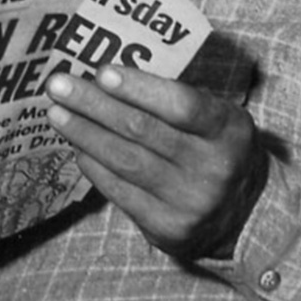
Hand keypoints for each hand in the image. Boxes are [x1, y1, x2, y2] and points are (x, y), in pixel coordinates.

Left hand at [44, 66, 268, 261]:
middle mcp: (214, 168)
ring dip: (84, 134)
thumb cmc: (215, 148)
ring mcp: (191, 202)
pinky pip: (120, 192)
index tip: (101, 71)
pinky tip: (77, 146)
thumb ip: (173, 99)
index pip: (183, 105)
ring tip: (56, 113)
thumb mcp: (215, 118)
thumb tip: (104, 77)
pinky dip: (93, 165)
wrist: (245, 215)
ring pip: (126, 161)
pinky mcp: (169, 229)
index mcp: (230, 130)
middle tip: (57, 85)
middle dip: (94, 105)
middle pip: (143, 131)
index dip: (139, 88)